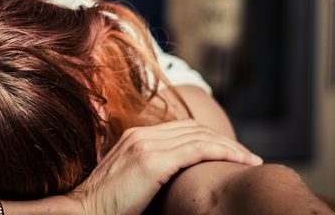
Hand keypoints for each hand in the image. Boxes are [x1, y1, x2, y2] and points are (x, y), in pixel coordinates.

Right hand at [66, 120, 261, 214]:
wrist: (84, 212)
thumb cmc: (107, 207)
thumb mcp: (131, 183)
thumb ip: (149, 173)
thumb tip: (173, 183)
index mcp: (135, 137)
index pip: (182, 128)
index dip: (210, 138)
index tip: (231, 153)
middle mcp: (141, 135)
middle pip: (195, 128)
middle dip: (225, 140)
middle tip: (248, 157)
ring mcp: (146, 145)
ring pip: (200, 136)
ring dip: (231, 147)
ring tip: (251, 161)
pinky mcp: (153, 160)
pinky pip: (198, 149)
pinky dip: (223, 152)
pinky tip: (239, 162)